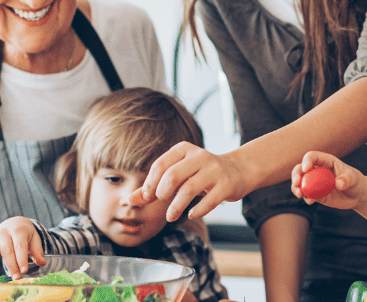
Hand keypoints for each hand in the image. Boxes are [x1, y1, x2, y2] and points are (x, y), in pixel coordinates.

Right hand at [0, 217, 45, 275]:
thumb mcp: (34, 239)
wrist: (16, 223)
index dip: (22, 259)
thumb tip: (42, 262)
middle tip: (16, 277)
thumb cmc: (26, 234)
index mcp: (18, 230)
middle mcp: (4, 233)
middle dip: (11, 264)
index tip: (24, 270)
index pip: (20, 246)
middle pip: (6, 250)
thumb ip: (37, 251)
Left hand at [133, 142, 249, 221]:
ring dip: (176, 207)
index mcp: (184, 149)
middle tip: (162, 204)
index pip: (160, 165)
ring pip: (189, 189)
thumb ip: (153, 186)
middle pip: (173, 176)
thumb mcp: (178, 174)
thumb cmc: (200, 173)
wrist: (237, 170)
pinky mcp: (226, 185)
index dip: (150, 183)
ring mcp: (214, 170)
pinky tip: (191, 214)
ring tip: (171, 216)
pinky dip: (197, 210)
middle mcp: (200, 156)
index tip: (147, 198)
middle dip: (162, 194)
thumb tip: (129, 200)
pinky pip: (209, 200)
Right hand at [289, 151, 362, 208]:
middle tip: (297, 182)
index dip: (307, 160)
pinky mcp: (317, 195)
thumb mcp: (354, 178)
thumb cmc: (357, 182)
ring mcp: (316, 183)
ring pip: (301, 182)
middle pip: (301, 169)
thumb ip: (346, 179)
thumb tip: (338, 183)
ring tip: (300, 194)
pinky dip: (306, 198)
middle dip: (296, 174)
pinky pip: (307, 195)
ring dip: (297, 188)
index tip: (306, 169)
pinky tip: (310, 201)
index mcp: (326, 161)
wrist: (358, 196)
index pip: (313, 157)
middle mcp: (318, 171)